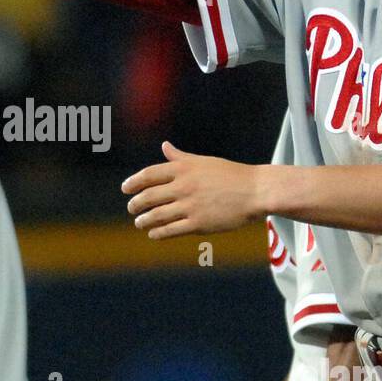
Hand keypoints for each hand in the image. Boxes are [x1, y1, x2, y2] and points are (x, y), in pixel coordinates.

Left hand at [123, 141, 265, 238]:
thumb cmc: (231, 174)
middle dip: (135, 204)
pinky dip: (158, 233)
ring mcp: (191, 206)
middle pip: (149, 196)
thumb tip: (164, 146)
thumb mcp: (203, 161)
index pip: (149, 174)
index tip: (125, 189)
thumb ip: (180, 157)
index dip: (134, 182)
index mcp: (184, 169)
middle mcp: (184, 186)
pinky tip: (153, 234)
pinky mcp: (199, 224)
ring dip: (144, 220)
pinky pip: (171, 230)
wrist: (256, 191)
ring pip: (157, 215)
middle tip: (131, 208)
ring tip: (139, 222)